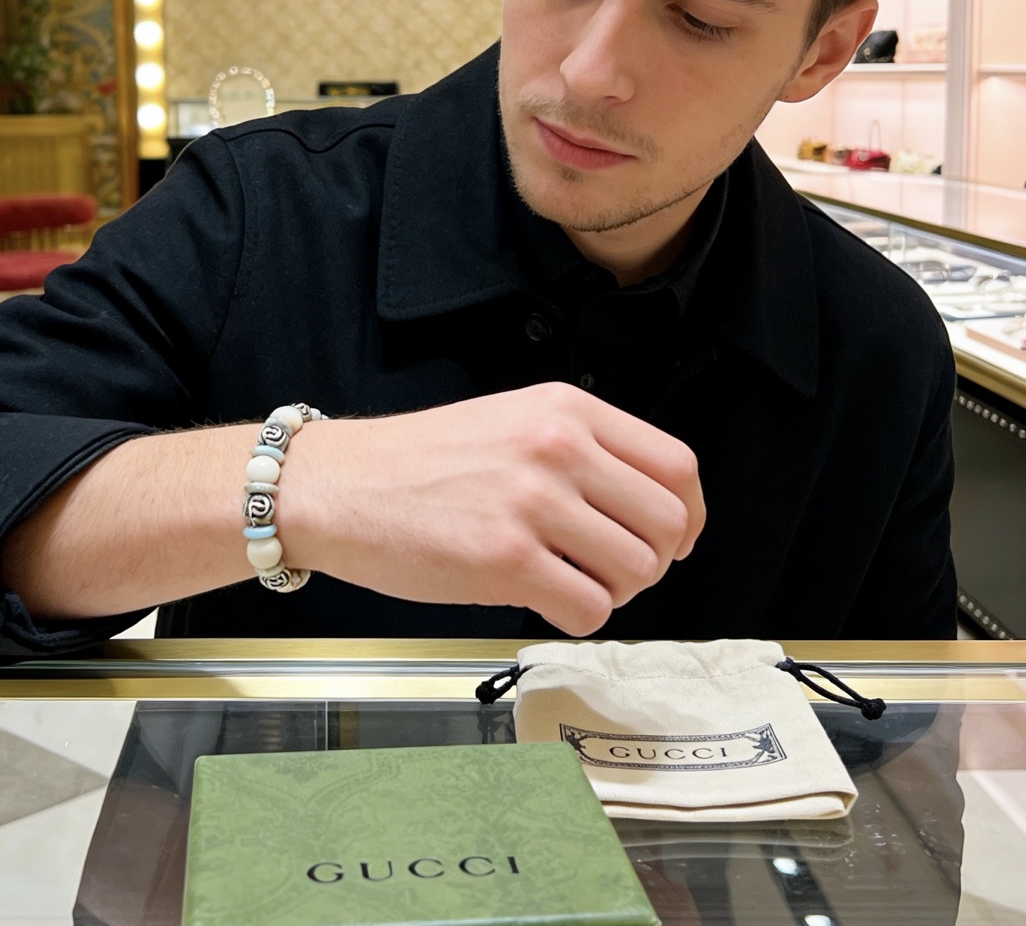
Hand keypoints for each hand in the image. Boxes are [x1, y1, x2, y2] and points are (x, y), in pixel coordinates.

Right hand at [281, 382, 704, 636]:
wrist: (338, 485)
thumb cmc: (417, 462)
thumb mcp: (511, 420)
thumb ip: (580, 450)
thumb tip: (647, 509)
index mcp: (565, 409)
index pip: (675, 465)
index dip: (687, 515)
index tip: (674, 539)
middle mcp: (557, 447)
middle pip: (667, 523)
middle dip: (654, 560)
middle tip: (618, 570)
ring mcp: (532, 503)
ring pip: (636, 570)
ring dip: (616, 591)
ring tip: (574, 582)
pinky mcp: (506, 559)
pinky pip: (590, 608)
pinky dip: (580, 616)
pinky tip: (546, 599)